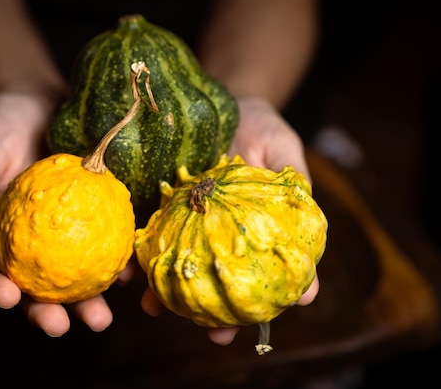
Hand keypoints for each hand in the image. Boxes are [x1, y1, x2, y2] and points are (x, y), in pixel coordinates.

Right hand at [0, 91, 117, 335]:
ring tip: (102, 318)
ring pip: (77, 275)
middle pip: (38, 285)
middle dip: (49, 312)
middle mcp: (35, 240)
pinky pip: (107, 242)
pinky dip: (117, 261)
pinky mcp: (97, 215)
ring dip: (89, 300)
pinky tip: (130, 274)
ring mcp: (68, 231)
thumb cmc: (2, 123)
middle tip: (61, 326)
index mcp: (1, 232)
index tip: (7, 299)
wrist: (41, 99)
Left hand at [140, 97, 319, 345]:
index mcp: (255, 226)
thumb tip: (311, 221)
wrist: (218, 103)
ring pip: (181, 266)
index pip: (273, 264)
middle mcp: (222, 233)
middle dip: (218, 313)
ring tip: (156, 311)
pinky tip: (129, 275)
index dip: (284, 290)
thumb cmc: (258, 125)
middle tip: (218, 337)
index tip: (290, 309)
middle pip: (222, 278)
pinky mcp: (162, 209)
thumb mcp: (282, 147)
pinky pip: (150, 235)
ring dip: (170, 294)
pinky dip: (139, 257)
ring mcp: (190, 225)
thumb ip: (295, 183)